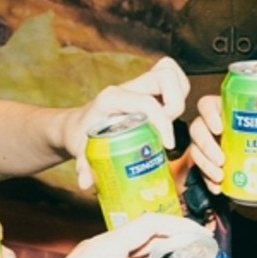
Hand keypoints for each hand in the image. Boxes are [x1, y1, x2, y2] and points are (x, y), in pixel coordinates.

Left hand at [67, 57, 191, 188]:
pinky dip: (179, 94)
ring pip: (172, 74)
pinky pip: (173, 81)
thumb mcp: (80, 150)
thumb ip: (84, 165)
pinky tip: (172, 116)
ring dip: (179, 97)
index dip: (163, 123)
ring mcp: (140, 85)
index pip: (147, 103)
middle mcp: (129, 86)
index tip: (166, 145)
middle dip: (175, 104)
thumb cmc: (80, 135)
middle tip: (166, 130)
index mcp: (113, 97)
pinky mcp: (149, 89)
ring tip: (171, 122)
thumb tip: (87, 183)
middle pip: (165, 77)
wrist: (76, 124)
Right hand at [187, 95, 256, 194]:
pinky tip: (217, 188)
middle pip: (197, 129)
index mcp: (222, 110)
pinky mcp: (204, 160)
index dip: (209, 115)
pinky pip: (199, 170)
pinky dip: (207, 180)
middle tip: (221, 159)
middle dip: (207, 145)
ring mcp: (204, 143)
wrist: (248, 148)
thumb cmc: (254, 131)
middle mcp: (209, 125)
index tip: (219, 128)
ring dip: (206, 164)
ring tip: (220, 175)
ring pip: (196, 150)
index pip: (206, 105)